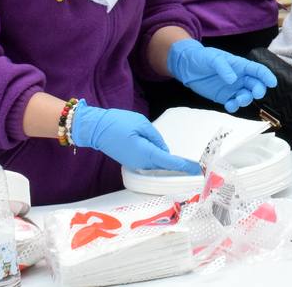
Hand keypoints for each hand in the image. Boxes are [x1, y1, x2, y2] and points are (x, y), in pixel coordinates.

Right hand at [72, 104, 200, 174]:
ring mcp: (134, 163)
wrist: (95, 128)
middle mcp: (141, 162)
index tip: (197, 169)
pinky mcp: (130, 161)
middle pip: (164, 166)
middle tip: (196, 166)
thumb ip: (155, 138)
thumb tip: (164, 150)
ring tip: (186, 164)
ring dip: (170, 165)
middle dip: (179, 167)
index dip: (184, 165)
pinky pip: (149, 163)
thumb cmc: (118, 123)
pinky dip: (159, 162)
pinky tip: (167, 159)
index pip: (169, 161)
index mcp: (145, 152)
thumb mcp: (142, 124)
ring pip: (157, 165)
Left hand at [168, 39, 276, 112]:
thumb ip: (223, 67)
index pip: (258, 71)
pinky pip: (233, 104)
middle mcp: (240, 78)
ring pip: (246, 96)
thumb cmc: (202, 58)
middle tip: (255, 94)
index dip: (266, 76)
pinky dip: (234, 107)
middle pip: (256, 85)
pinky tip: (229, 105)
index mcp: (241, 66)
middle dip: (258, 90)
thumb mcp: (213, 58)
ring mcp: (233, 88)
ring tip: (237, 101)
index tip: (272, 83)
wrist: (187, 67)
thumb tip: (233, 79)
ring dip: (246, 100)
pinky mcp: (224, 97)